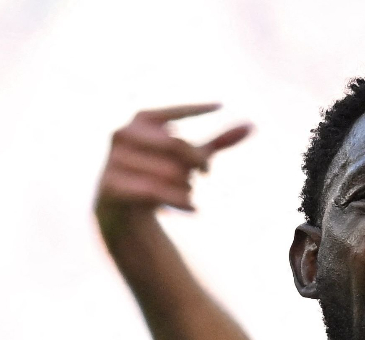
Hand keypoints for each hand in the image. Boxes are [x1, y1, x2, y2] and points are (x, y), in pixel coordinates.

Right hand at [95, 103, 251, 235]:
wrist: (122, 208)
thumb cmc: (160, 173)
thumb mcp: (190, 158)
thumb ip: (218, 142)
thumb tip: (252, 126)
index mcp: (141, 119)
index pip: (174, 112)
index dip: (196, 110)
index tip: (220, 105)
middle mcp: (123, 134)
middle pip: (177, 145)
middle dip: (198, 162)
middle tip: (206, 172)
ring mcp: (115, 159)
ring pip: (170, 172)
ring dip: (188, 187)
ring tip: (188, 192)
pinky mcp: (112, 184)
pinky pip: (156, 191)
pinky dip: (181, 202)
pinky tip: (194, 209)